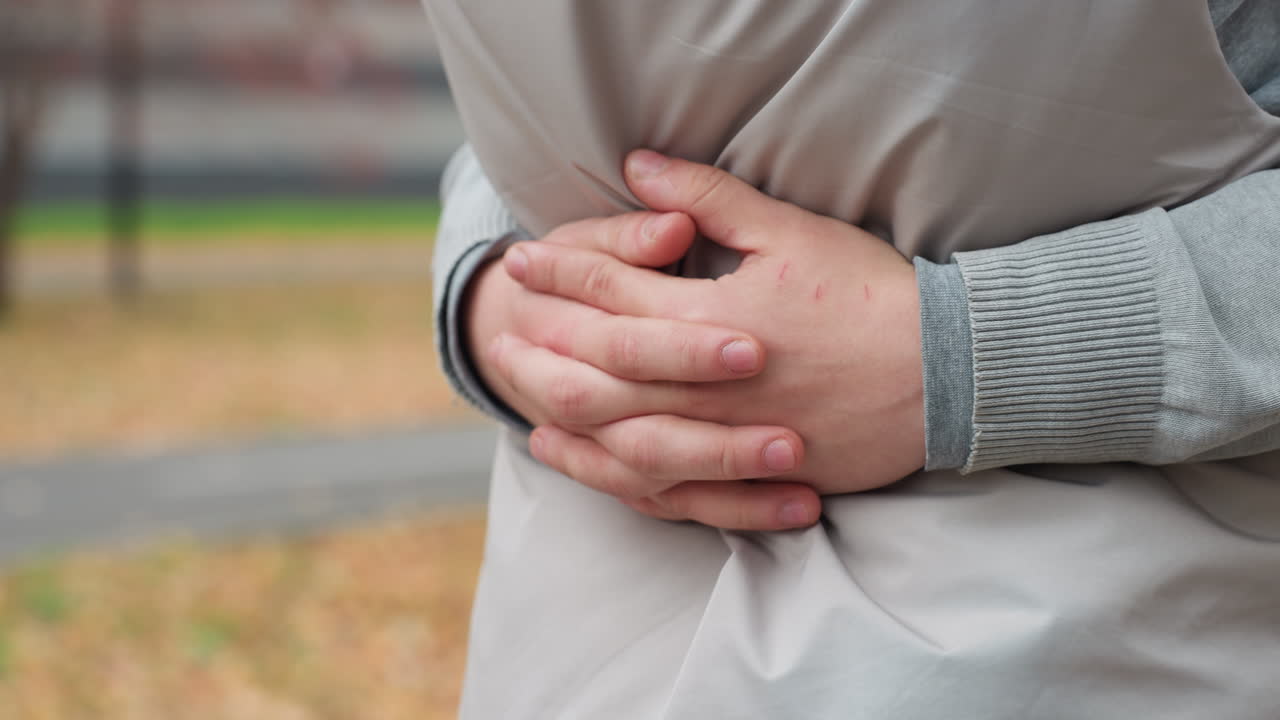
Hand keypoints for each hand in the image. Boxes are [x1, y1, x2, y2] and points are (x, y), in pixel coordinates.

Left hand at [497, 150, 926, 494]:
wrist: (946, 375)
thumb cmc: (872, 296)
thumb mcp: (791, 232)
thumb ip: (708, 199)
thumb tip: (638, 167)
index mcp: (713, 319)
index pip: (613, 295)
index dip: (563, 274)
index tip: (523, 260)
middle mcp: (708, 387)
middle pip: (599, 371)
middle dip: (543, 345)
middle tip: (501, 328)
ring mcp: (727, 440)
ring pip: (620, 436)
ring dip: (563, 412)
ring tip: (523, 393)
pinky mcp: (751, 478)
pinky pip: (667, 489)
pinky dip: (615, 475)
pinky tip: (583, 458)